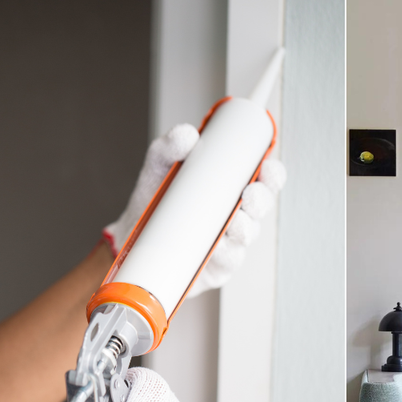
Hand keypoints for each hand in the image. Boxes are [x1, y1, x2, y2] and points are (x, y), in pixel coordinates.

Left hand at [102, 124, 285, 295]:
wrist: (129, 239)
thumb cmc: (152, 202)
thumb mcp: (158, 167)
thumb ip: (169, 147)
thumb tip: (187, 135)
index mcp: (229, 186)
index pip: (263, 179)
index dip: (272, 175)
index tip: (267, 169)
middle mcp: (234, 213)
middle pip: (262, 206)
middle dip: (262, 200)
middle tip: (248, 195)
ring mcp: (228, 241)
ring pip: (249, 234)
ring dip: (246, 228)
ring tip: (233, 223)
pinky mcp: (216, 266)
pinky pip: (229, 260)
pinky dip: (227, 253)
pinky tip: (219, 247)